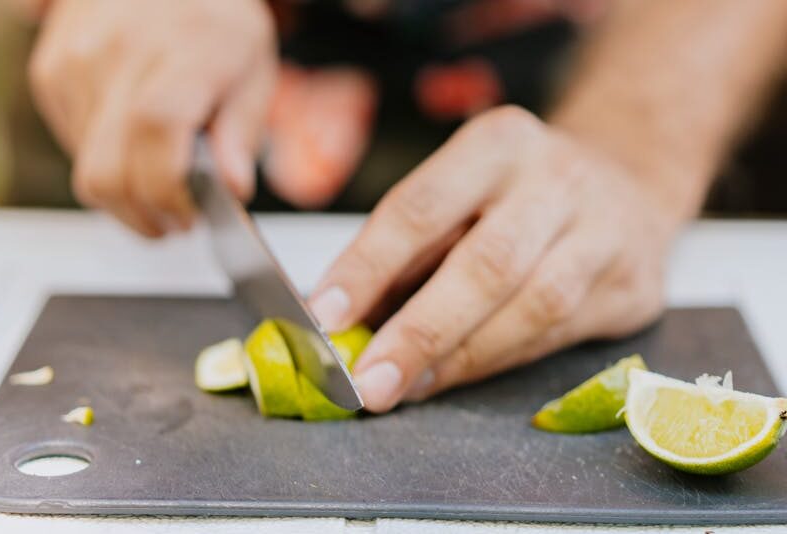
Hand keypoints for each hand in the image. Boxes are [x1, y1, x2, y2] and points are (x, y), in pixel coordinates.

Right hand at [29, 0, 275, 235]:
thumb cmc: (214, 21)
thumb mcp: (253, 71)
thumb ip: (242, 132)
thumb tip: (233, 189)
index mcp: (182, 52)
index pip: (155, 132)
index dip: (169, 192)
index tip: (191, 218)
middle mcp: (118, 54)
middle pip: (109, 170)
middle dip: (144, 216)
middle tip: (176, 223)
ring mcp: (76, 64)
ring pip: (88, 169)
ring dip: (127, 195)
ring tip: (163, 182)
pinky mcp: (51, 73)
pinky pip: (74, 147)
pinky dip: (107, 164)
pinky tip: (135, 148)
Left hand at [310, 106, 684, 412]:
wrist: (627, 180)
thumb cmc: (517, 192)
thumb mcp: (461, 191)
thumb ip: (410, 251)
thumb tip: (344, 320)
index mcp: (498, 143)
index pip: (422, 207)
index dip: (369, 266)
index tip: (326, 317)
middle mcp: (558, 179)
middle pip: (486, 263)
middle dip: (420, 330)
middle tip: (367, 379)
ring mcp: (606, 231)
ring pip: (534, 307)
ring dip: (461, 357)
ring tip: (405, 387)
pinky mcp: (634, 285)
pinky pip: (560, 335)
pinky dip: (498, 361)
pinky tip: (454, 376)